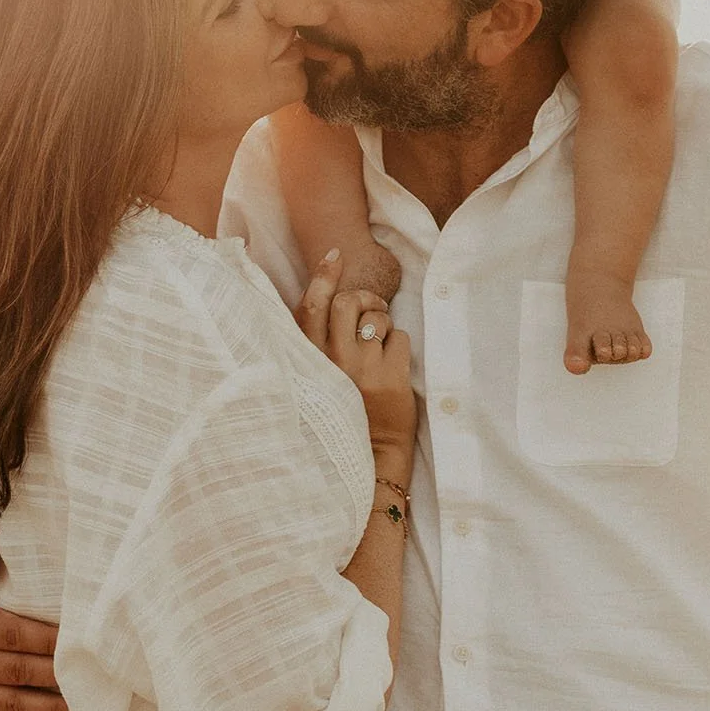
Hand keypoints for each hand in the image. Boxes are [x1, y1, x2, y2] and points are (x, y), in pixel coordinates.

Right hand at [296, 251, 414, 455]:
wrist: (371, 454)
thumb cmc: (344, 410)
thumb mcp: (318, 378)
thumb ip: (319, 344)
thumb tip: (332, 298)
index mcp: (310, 360)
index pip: (311, 306)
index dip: (324, 276)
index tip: (336, 255)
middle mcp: (332, 362)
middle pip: (348, 302)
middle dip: (365, 298)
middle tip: (372, 309)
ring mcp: (362, 369)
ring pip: (377, 318)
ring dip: (383, 325)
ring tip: (381, 347)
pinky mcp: (390, 377)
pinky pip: (399, 338)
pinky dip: (399, 346)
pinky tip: (393, 366)